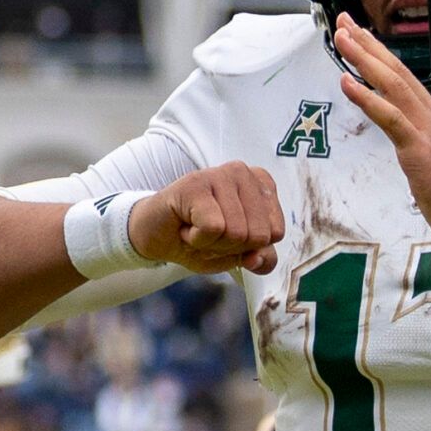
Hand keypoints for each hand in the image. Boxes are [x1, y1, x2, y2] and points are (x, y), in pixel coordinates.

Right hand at [129, 162, 285, 275]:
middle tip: (208, 232)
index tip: (226, 233)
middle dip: (230, 246)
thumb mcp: (238, 255)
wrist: (155, 237)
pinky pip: (213, 228)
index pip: (275, 232)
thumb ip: (262, 258)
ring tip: (196, 228)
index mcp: (263, 185)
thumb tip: (258, 258)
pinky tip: (185, 226)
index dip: (248, 246)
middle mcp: (244, 172)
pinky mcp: (195, 183)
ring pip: (236, 233)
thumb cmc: (200, 239)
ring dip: (211, 243)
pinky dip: (197, 239)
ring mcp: (219, 174)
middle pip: (258, 235)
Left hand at [334, 14, 430, 256]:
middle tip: (344, 22)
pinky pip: (391, 118)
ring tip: (343, 39)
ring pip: (394, 86)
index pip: (405, 81)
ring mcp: (428, 132)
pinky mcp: (421, 150)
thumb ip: (427, 146)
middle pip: (398, 73)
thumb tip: (413, 142)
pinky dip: (367, 98)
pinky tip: (347, 82)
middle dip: (369, 46)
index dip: (382, 56)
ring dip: (365, 60)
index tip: (361, 36)